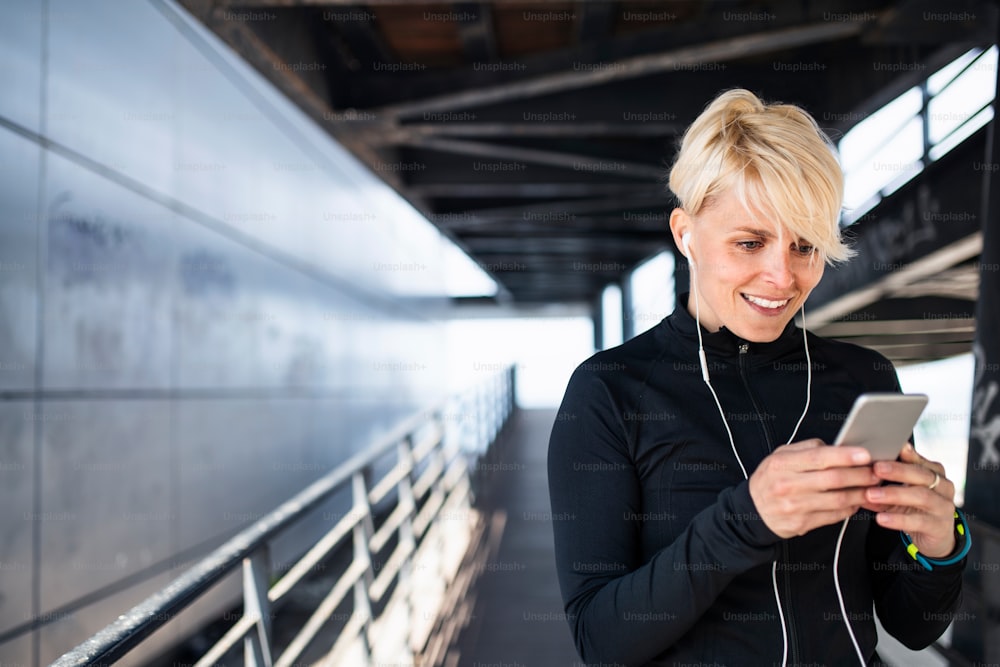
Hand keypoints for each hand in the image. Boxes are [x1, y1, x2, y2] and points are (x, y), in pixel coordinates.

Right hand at [749, 439, 878, 537]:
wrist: (752, 510)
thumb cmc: (770, 479)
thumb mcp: (779, 456)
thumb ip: (806, 449)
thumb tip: (835, 447)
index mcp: (782, 464)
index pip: (819, 457)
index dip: (845, 455)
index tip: (865, 454)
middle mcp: (788, 485)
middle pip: (833, 479)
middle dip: (860, 475)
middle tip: (875, 472)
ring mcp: (795, 506)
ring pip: (838, 499)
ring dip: (860, 493)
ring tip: (871, 487)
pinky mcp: (803, 523)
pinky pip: (834, 515)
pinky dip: (850, 508)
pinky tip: (855, 501)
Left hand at [863, 443, 956, 558]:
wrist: (935, 537)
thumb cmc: (915, 508)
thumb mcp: (900, 492)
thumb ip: (884, 481)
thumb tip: (857, 471)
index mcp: (934, 473)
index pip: (919, 460)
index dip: (904, 455)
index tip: (885, 449)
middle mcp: (943, 487)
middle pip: (922, 474)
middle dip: (897, 471)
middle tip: (875, 469)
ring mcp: (944, 507)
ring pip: (921, 496)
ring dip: (894, 494)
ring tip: (871, 494)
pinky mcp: (939, 527)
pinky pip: (919, 521)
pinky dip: (898, 519)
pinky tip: (881, 518)